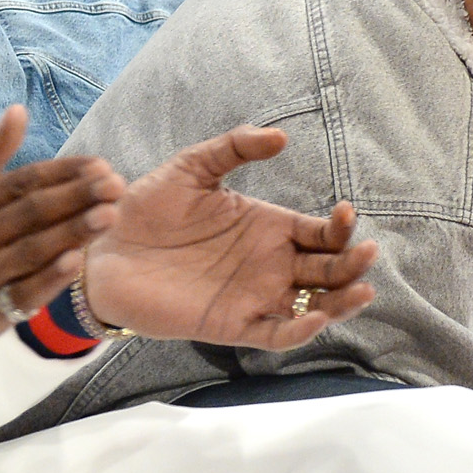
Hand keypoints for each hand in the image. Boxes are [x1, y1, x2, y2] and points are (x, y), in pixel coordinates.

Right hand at [0, 106, 118, 374]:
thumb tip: (19, 112)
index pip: (22, 181)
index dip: (65, 173)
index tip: (102, 165)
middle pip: (31, 211)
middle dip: (78, 196)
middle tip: (118, 184)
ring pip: (30, 249)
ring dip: (73, 231)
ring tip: (110, 216)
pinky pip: (18, 294)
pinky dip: (47, 279)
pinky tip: (75, 264)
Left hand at [82, 126, 378, 347]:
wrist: (104, 248)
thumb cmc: (148, 207)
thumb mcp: (193, 167)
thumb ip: (234, 146)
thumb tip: (281, 137)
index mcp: (268, 227)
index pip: (321, 233)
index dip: (340, 227)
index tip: (346, 211)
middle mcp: (269, 264)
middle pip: (328, 271)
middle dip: (353, 264)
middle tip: (368, 252)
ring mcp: (254, 297)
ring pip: (314, 306)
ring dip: (342, 302)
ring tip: (363, 290)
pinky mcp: (232, 325)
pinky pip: (275, 334)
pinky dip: (300, 331)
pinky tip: (315, 317)